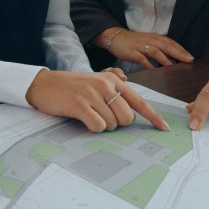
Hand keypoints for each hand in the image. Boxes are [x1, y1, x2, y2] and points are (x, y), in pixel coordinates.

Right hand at [25, 69, 169, 132]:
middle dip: (117, 123)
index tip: (164, 128)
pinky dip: (92, 127)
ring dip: (102, 125)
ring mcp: (92, 94)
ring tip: (88, 113)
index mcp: (112, 79)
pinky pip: (98, 126)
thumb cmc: (71, 87)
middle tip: (100, 115)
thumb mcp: (95, 83)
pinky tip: (82, 118)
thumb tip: (130, 102)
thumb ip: (113, 90)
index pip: (139, 100)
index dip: (153, 116)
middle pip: (127, 117)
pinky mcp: (80, 104)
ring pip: (113, 124)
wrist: (44, 85)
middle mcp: (105, 84)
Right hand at [101, 28, 193, 67]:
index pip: (171, 43)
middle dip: (178, 53)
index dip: (181, 49)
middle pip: (166, 46)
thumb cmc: (134, 42)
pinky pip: (142, 59)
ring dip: (166, 59)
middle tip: (188, 60)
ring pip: (156, 51)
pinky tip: (155, 71)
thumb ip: (160, 49)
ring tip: (174, 66)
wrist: (116, 37)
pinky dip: (149, 65)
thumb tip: (173, 60)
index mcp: (155, 37)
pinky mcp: (132, 52)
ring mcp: (141, 46)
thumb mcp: (148, 42)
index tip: (191, 57)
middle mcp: (150, 40)